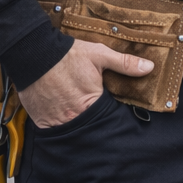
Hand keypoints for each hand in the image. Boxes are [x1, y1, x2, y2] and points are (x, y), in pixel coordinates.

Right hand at [17, 39, 153, 127]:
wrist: (33, 54)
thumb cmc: (68, 55)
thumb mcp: (100, 55)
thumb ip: (125, 63)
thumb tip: (149, 67)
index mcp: (91, 102)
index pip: (106, 115)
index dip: (107, 110)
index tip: (107, 105)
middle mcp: (73, 115)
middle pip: (88, 123)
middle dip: (91, 117)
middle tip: (89, 107)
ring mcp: (55, 120)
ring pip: (70, 127)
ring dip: (74, 121)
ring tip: (73, 108)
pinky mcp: (40, 120)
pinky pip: (52, 128)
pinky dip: (57, 122)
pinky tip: (59, 110)